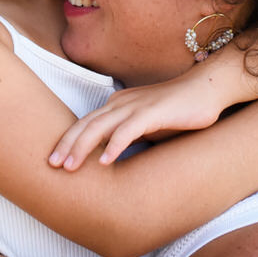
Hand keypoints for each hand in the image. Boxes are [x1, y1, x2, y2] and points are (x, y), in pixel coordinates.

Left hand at [48, 73, 225, 170]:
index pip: (86, 124)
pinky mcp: (153, 112)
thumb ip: (127, 135)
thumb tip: (110, 156)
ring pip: (100, 127)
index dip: (68, 141)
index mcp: (117, 106)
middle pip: (86, 125)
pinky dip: (115, 146)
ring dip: (82, 148)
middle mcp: (121, 103)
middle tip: (51, 166)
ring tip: (70, 168)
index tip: (54, 161)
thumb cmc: (177, 110)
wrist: (206, 88)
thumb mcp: (146, 125)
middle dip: (66, 146)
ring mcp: (136, 106)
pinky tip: (105, 161)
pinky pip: (128, 130)